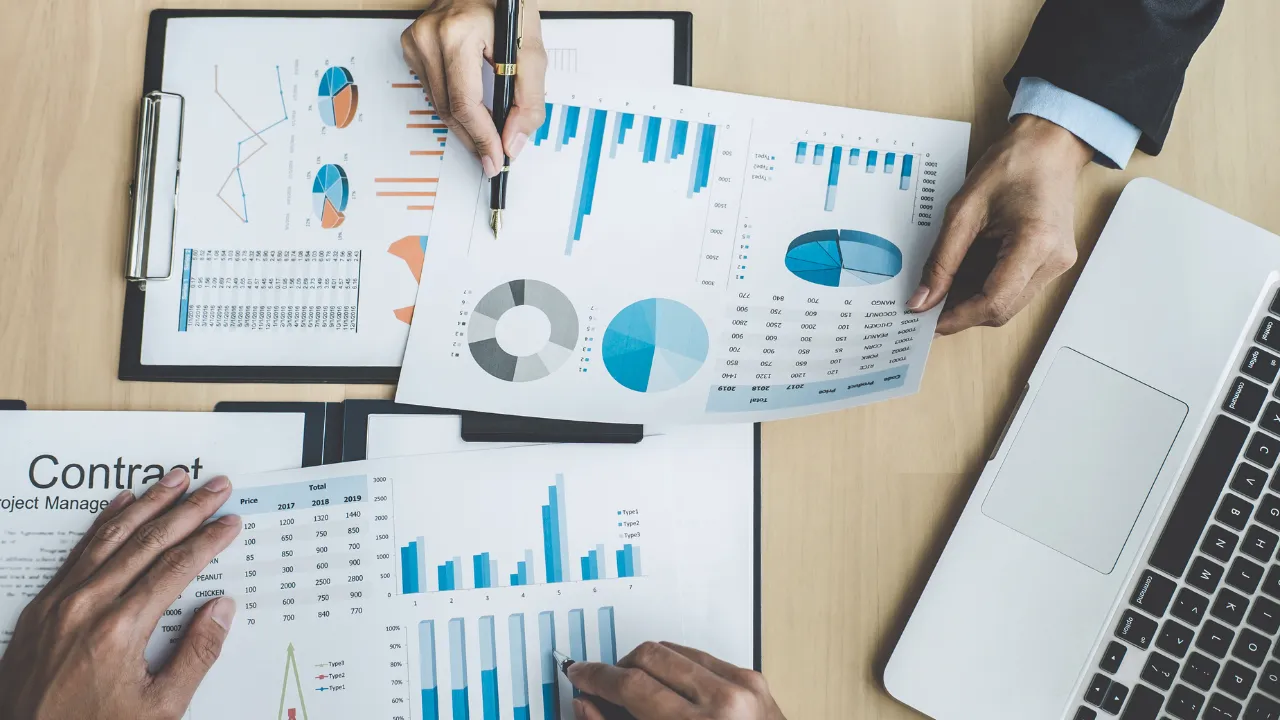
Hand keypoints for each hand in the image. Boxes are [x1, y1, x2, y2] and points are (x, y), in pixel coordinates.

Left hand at [0, 469, 240, 719]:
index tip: (229, 523)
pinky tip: (121, 504)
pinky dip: (103, 523)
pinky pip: (77, 553)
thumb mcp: (158, 710)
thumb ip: (195, 655)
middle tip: (215, 486)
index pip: (176, 568)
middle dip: (187, 510)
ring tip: (173, 479)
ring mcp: (59, 604)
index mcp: (120, 630)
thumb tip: (221, 609)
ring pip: (111, 537)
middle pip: (148, 542)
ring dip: (148, 503)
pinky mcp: (40, 609)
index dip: (208, 541)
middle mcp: (87, 607)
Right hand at [402, 0, 548, 177]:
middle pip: (449, 109)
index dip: (482, 138)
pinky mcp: (412, 45)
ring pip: (438, 105)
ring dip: (463, 126)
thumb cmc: (507, 4)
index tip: (496, 159)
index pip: (466, 103)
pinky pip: (431, 89)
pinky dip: (453, 104)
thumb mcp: (531, 47)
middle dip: (473, 139)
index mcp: (458, 33)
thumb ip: (529, 98)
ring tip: (486, 137)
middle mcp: (429, 36)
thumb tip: (514, 141)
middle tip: (493, 157)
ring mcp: (416, 40)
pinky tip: (470, 109)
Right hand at [566, 641, 785, 719]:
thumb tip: (587, 704)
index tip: (582, 675)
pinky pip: (700, 655)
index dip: (597, 678)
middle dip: (620, 668)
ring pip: (673, 650)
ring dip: (648, 665)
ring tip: (640, 690)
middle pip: (650, 656)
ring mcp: (742, 687)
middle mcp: (724, 702)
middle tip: (607, 685)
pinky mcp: (753, 679)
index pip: (632, 685)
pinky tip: (672, 690)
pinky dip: (678, 669)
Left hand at [908, 115, 1093, 334]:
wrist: (1050, 145)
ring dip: (973, 300)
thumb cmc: (1013, 164)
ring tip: (943, 287)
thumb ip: (941, 260)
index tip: (926, 322)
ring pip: (1008, 303)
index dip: (956, 318)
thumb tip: (923, 300)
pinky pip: (1016, 289)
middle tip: (927, 306)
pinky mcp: (1052, 262)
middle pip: (1002, 310)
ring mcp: (1057, 264)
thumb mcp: (963, 210)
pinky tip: (965, 275)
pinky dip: (987, 287)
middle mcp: (1054, 260)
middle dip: (962, 312)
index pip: (993, 302)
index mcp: (1036, 243)